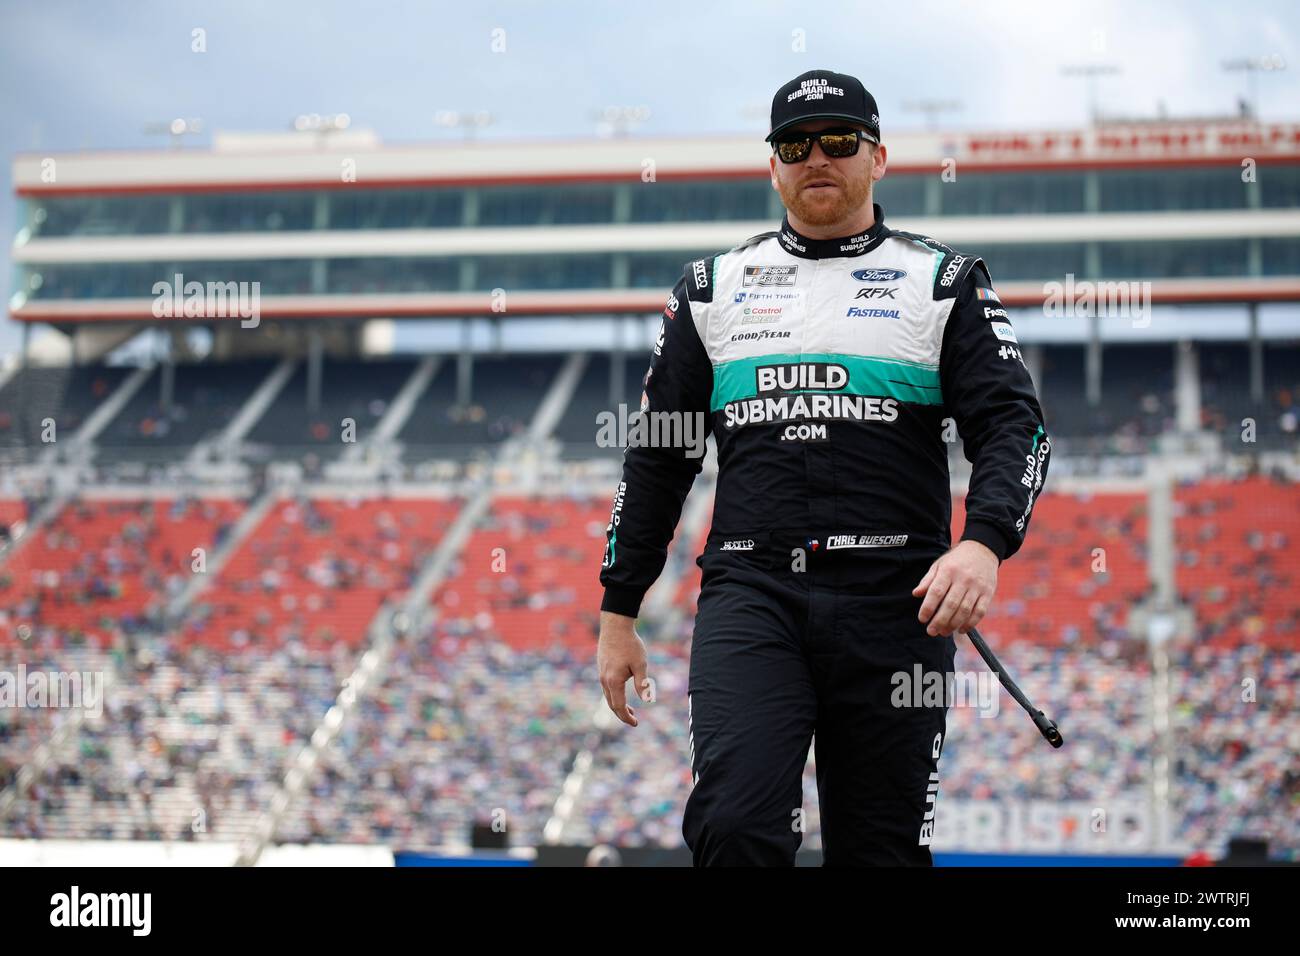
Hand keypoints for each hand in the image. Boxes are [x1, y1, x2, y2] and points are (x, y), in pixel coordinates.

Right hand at [597, 611, 650, 726]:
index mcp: (614, 681)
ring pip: (608, 696)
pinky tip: (621, 692)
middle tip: (634, 720)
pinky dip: (614, 695)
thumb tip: (646, 700)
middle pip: (611, 704)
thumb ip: (642, 683)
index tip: (636, 723)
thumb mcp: (640, 664)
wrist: (614, 626)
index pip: (619, 706)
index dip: (627, 717)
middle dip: (622, 714)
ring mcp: (601, 674)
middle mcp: (604, 680)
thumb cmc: (630, 644)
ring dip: (618, 705)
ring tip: (630, 709)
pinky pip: (606, 687)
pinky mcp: (601, 668)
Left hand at [911, 539, 998, 636]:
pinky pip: (980, 612)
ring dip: (953, 625)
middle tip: (931, 632)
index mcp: (948, 571)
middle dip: (940, 621)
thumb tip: (916, 594)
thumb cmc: (956, 560)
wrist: (982, 550)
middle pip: (951, 604)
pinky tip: (961, 629)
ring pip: (965, 610)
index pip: (936, 592)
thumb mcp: (939, 564)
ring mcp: (977, 587)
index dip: (928, 607)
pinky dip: (970, 623)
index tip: (922, 619)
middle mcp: (963, 579)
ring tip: (944, 632)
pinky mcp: (988, 593)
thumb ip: (928, 580)